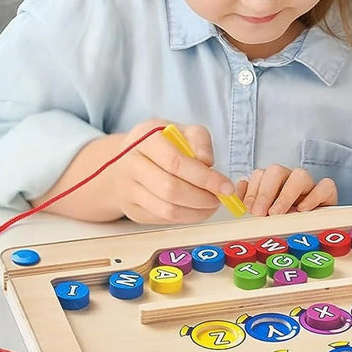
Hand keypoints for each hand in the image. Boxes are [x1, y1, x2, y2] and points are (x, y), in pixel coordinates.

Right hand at [112, 119, 235, 224]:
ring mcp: (128, 190)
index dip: (205, 178)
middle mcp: (131, 164)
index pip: (176, 162)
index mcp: (144, 139)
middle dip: (203, 198)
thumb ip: (199, 140)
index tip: (226, 186)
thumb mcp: (181, 131)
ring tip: (212, 204)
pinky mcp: (133, 210)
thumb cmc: (161, 144)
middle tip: (220, 197)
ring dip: (197, 211)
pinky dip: (187, 218)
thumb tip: (207, 163)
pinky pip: (164, 220)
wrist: (125, 160)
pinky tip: (198, 209)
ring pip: (168, 210)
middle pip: (171, 189)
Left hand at [239, 165, 337, 215]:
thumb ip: (250, 202)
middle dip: (265, 192)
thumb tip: (237, 192)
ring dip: (285, 195)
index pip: (260, 174)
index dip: (252, 190)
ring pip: (300, 175)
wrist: (315, 229)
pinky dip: (314, 197)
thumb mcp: (265, 215)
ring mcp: (310, 185)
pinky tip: (302, 210)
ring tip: (277, 213)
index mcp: (273, 182)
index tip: (247, 208)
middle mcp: (290, 179)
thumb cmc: (287, 221)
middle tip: (260, 213)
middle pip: (276, 171)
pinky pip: (325, 186)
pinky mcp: (328, 193)